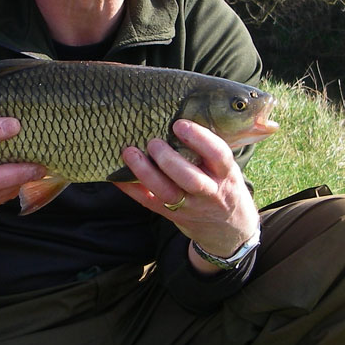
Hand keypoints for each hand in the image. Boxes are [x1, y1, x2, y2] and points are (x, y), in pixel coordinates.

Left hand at [114, 119, 259, 272]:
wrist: (227, 228)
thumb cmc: (222, 185)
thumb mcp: (226, 168)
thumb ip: (209, 149)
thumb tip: (178, 116)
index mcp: (226, 174)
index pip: (218, 155)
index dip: (200, 139)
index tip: (179, 124)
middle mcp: (210, 192)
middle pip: (190, 179)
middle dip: (169, 160)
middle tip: (153, 142)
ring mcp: (190, 207)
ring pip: (167, 193)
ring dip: (146, 173)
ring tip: (130, 153)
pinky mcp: (172, 215)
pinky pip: (149, 202)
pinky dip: (131, 189)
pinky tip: (117, 174)